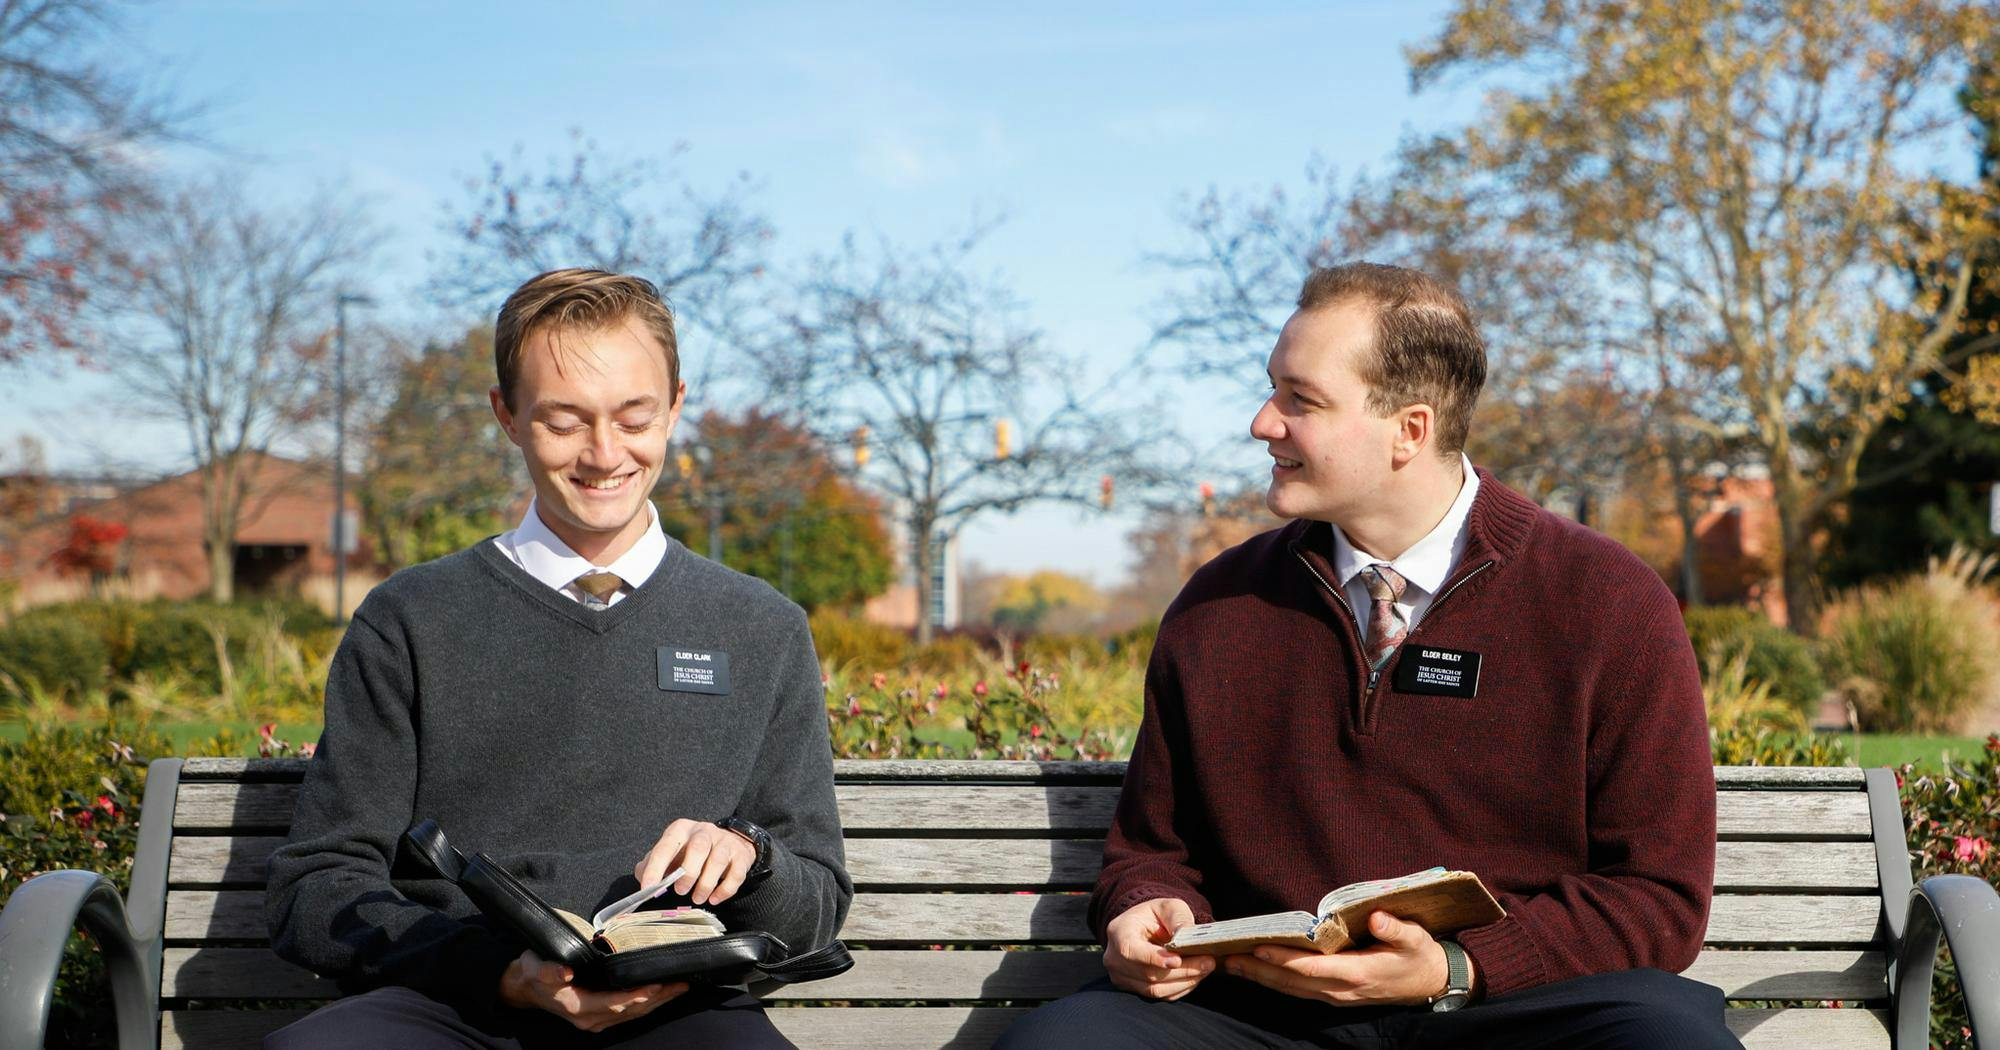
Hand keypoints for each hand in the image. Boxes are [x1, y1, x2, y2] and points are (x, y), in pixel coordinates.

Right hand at [498, 949, 687, 1031]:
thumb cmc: (533, 973)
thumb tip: (565, 971)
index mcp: (578, 1007)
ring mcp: (595, 1020)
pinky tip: (661, 994)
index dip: (637, 996)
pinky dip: (646, 1003)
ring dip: (657, 1002)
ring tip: (679, 988)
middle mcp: (589, 1018)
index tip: (658, 985)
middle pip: (630, 1011)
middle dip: (658, 999)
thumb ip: (550, 970)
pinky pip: (627, 1012)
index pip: (615, 1003)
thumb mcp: (536, 967)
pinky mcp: (598, 1015)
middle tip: (682, 984)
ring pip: (632, 1014)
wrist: (523, 987)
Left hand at [636, 818, 756, 905]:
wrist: (730, 841)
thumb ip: (653, 863)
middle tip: (680, 891)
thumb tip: (643, 878)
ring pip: (718, 859)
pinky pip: (736, 873)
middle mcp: (704, 831)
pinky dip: (725, 889)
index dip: (656, 867)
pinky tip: (714, 899)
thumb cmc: (693, 851)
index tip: (648, 887)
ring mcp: (725, 842)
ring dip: (706, 883)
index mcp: (681, 830)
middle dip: (688, 872)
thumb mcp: (671, 851)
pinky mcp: (741, 855)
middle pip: (698, 847)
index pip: (666, 846)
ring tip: (698, 898)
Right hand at [1102, 897, 1215, 999]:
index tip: (1177, 961)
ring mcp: (1121, 977)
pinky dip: (1180, 988)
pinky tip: (1195, 976)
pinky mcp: (1133, 989)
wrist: (1145, 928)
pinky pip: (1159, 996)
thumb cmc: (1156, 915)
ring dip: (1184, 982)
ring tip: (1206, 968)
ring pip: (1155, 989)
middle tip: (1208, 962)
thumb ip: (1178, 918)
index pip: (1131, 950)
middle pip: (1148, 973)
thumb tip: (1186, 935)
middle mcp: (1114, 958)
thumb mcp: (1168, 907)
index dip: (1154, 958)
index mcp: (1118, 932)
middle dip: (1182, 970)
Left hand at [1223, 911, 1458, 1005]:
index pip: (1313, 969)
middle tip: (1227, 957)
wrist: (1429, 983)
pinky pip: (1297, 989)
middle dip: (1258, 971)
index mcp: (1359, 973)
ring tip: (1230, 963)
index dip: (1284, 961)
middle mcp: (1342, 989)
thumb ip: (1396, 929)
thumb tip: (1376, 918)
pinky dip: (1273, 980)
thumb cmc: (1418, 955)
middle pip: (1292, 982)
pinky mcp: (1333, 993)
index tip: (1258, 949)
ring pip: (1291, 989)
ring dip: (1260, 978)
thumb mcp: (1415, 938)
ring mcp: (1336, 995)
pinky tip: (1254, 970)